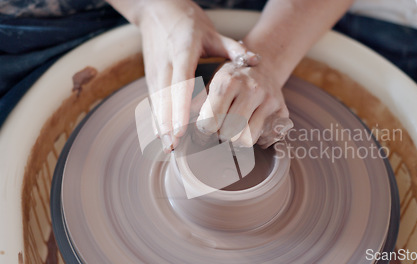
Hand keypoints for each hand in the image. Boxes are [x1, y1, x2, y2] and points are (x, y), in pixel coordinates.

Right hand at [135, 0, 258, 151]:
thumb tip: (256, 61)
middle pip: (165, 97)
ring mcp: (155, 70)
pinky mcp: (150, 76)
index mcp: (183, 50)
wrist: (158, 10)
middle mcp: (166, 63)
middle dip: (169, 123)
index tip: (182, 127)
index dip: (181, 107)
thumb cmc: (189, 22)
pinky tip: (160, 137)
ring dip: (160, 125)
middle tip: (175, 146)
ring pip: (156, 102)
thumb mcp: (212, 32)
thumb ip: (233, 49)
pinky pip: (153, 101)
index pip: (181, 82)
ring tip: (168, 148)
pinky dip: (155, 119)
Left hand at [196, 61, 292, 147]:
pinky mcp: (282, 110)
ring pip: (247, 139)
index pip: (210, 121)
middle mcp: (251, 88)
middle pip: (229, 133)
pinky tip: (252, 128)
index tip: (206, 126)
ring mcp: (269, 100)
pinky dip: (257, 139)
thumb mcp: (212, 82)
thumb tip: (181, 124)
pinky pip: (266, 139)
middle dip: (222, 135)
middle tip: (221, 128)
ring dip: (238, 139)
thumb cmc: (232, 78)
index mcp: (228, 81)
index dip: (205, 129)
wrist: (264, 65)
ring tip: (235, 129)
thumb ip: (197, 102)